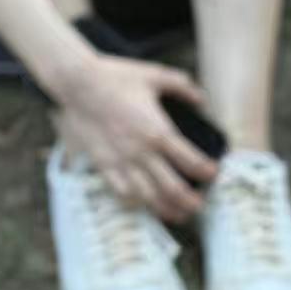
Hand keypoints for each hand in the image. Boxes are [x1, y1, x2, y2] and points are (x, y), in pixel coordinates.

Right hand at [53, 53, 218, 221]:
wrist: (77, 82)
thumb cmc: (116, 76)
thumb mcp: (154, 75)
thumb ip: (182, 86)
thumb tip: (202, 101)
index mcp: (158, 131)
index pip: (191, 162)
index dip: (207, 172)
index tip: (213, 174)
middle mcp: (142, 152)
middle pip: (174, 189)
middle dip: (191, 202)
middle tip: (199, 205)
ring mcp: (122, 161)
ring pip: (149, 198)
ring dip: (167, 210)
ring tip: (179, 214)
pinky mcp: (104, 165)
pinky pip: (122, 193)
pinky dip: (137, 204)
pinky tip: (146, 207)